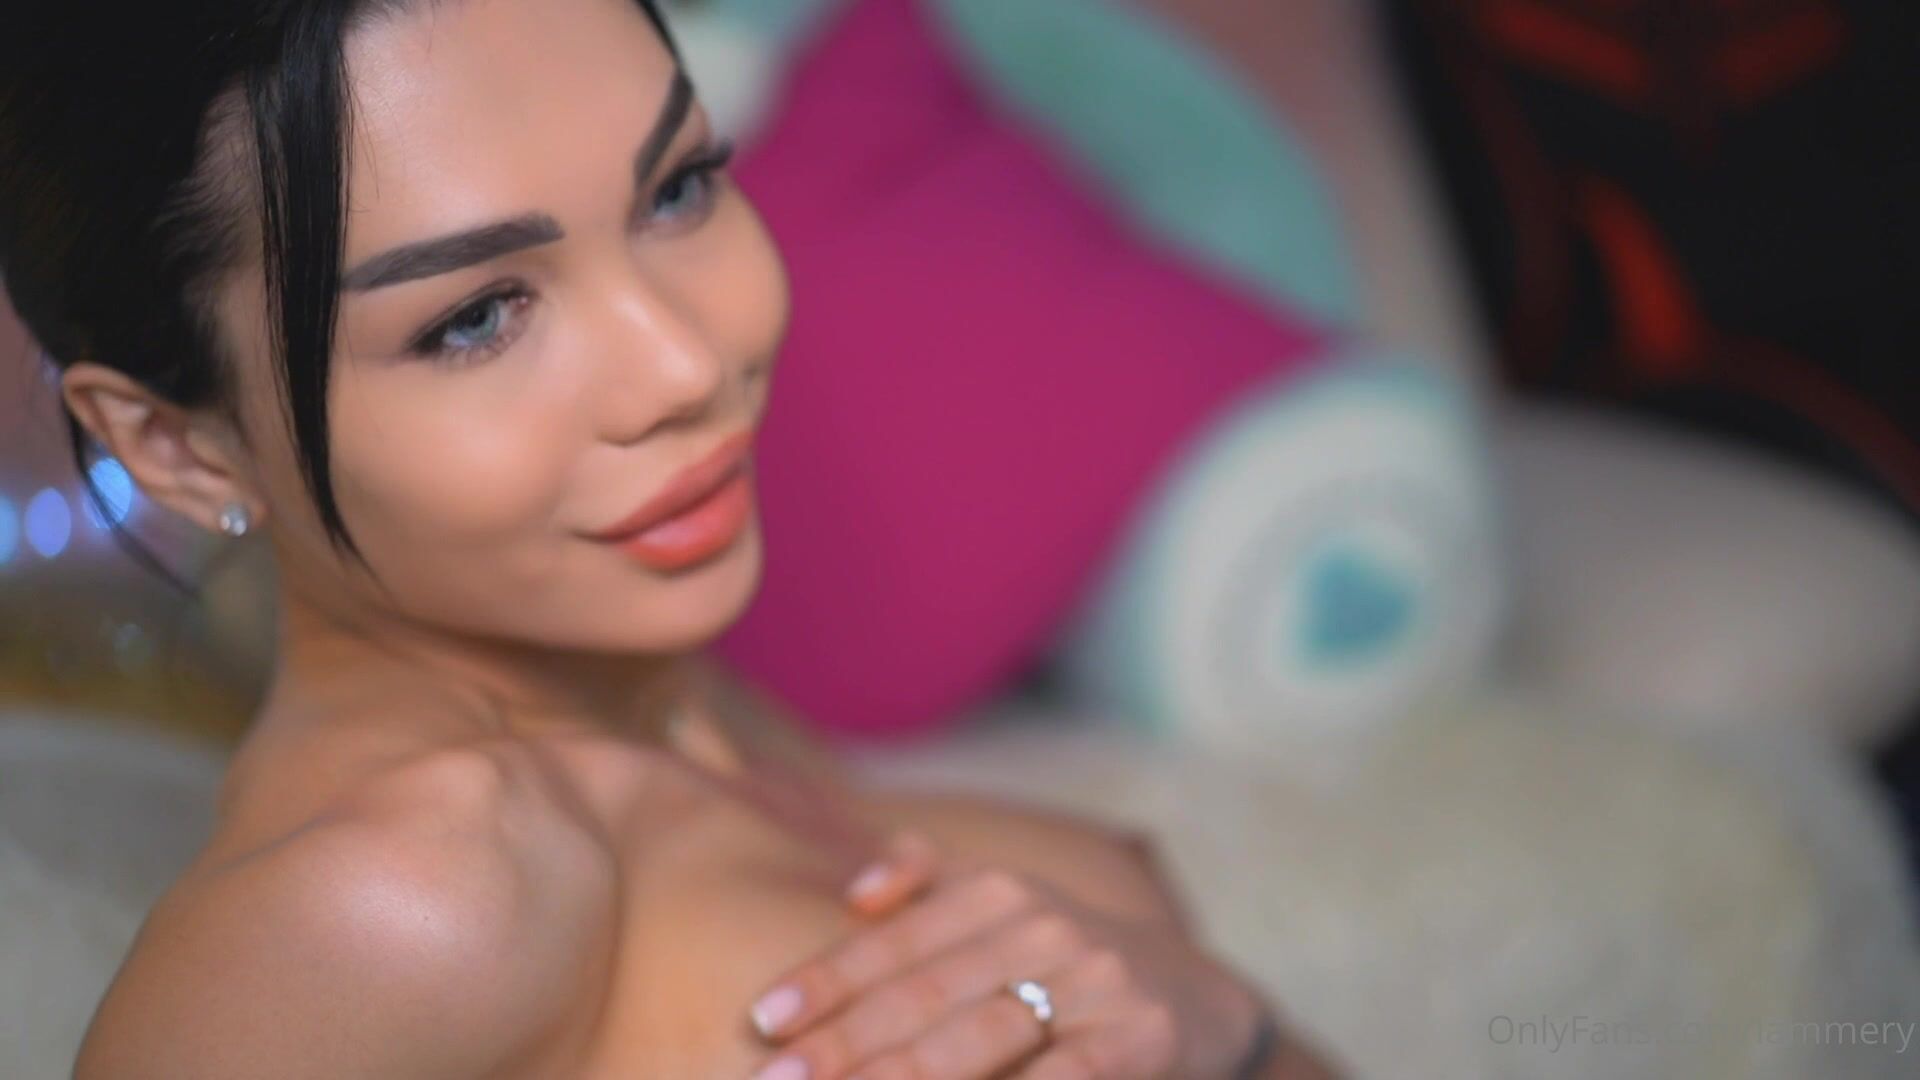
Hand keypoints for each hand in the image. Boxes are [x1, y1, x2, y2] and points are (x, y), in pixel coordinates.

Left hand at [744, 837, 1265, 1078]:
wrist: (1197, 998)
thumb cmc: (1066, 962)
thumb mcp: (1007, 905)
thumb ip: (932, 884)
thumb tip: (859, 888)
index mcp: (1001, 892)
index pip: (897, 942)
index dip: (828, 980)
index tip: (763, 1021)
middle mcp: (1046, 926)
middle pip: (927, 994)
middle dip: (846, 1045)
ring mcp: (1095, 984)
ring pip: (981, 1038)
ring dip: (905, 1078)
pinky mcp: (1139, 1039)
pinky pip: (1059, 1079)